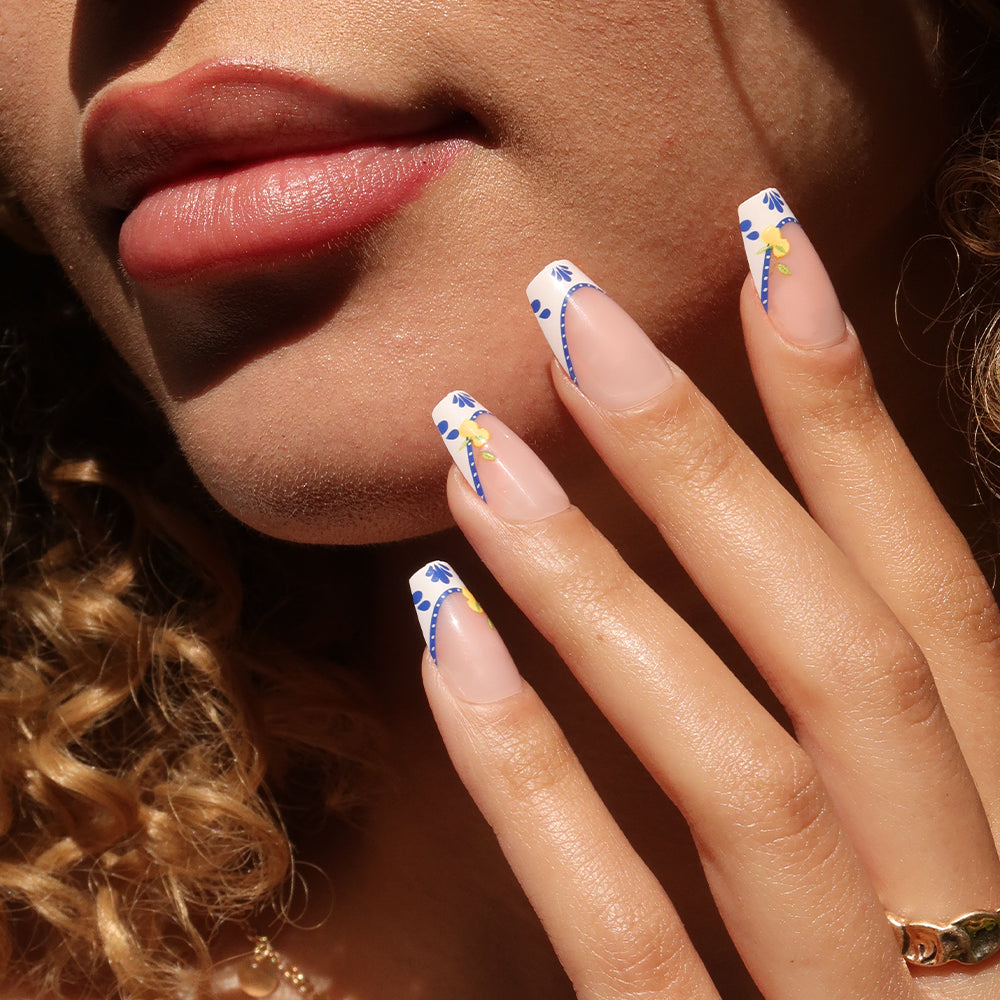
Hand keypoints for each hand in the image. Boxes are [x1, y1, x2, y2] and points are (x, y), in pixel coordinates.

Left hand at [409, 191, 999, 999]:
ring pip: (734, 770)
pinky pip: (629, 938)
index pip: (933, 587)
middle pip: (840, 647)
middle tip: (569, 314)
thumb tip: (824, 536)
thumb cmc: (934, 979)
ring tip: (478, 448)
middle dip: (706, 460)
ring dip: (595, 588)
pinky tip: (442, 636)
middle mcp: (980, 906)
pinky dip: (534, 778)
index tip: (762, 252)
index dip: (850, 413)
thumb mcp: (958, 849)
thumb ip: (908, 725)